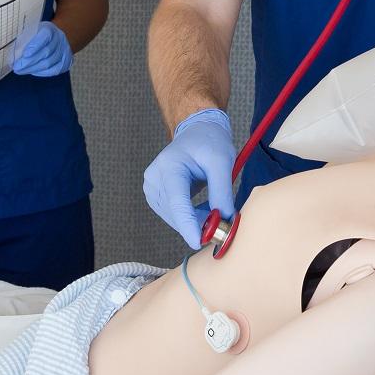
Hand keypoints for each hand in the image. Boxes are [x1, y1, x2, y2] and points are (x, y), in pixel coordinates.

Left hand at [12, 21, 73, 76]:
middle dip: (29, 62)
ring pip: (49, 63)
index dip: (35, 46)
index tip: (24, 55)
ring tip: (21, 70)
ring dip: (33, 69)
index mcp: (50, 29)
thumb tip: (12, 58)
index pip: (45, 36)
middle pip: (46, 52)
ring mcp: (65, 51)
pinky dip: (41, 73)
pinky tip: (32, 71)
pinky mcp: (66, 62)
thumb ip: (22, 43)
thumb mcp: (30, 33)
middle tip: (17, 67)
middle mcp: (60, 39)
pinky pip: (53, 70)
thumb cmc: (38, 36)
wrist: (56, 39)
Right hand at [142, 108, 236, 248]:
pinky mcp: (155, 195)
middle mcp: (154, 177)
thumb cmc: (209, 141)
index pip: (177, 202)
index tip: (199, 242)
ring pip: (174, 218)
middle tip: (223, 223)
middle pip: (176, 213)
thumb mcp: (222, 161)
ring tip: (214, 205)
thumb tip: (223, 219)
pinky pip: (173, 214)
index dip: (188, 225)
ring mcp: (151, 187)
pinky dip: (190, 216)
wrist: (197, 131)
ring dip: (196, 220)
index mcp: (169, 166)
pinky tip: (203, 206)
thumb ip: (222, 191)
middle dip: (199, 224)